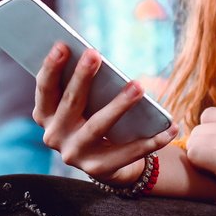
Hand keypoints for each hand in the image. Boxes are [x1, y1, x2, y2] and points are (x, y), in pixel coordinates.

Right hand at [32, 43, 176, 184]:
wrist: (105, 162)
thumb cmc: (92, 117)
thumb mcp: (82, 103)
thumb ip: (83, 85)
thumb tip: (95, 58)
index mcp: (45, 115)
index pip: (45, 89)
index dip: (51, 68)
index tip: (62, 46)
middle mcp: (54, 136)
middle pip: (70, 103)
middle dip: (82, 77)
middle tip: (95, 54)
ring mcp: (75, 154)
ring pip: (97, 126)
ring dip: (118, 105)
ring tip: (138, 86)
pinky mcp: (98, 169)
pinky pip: (129, 152)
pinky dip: (153, 140)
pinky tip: (171, 127)